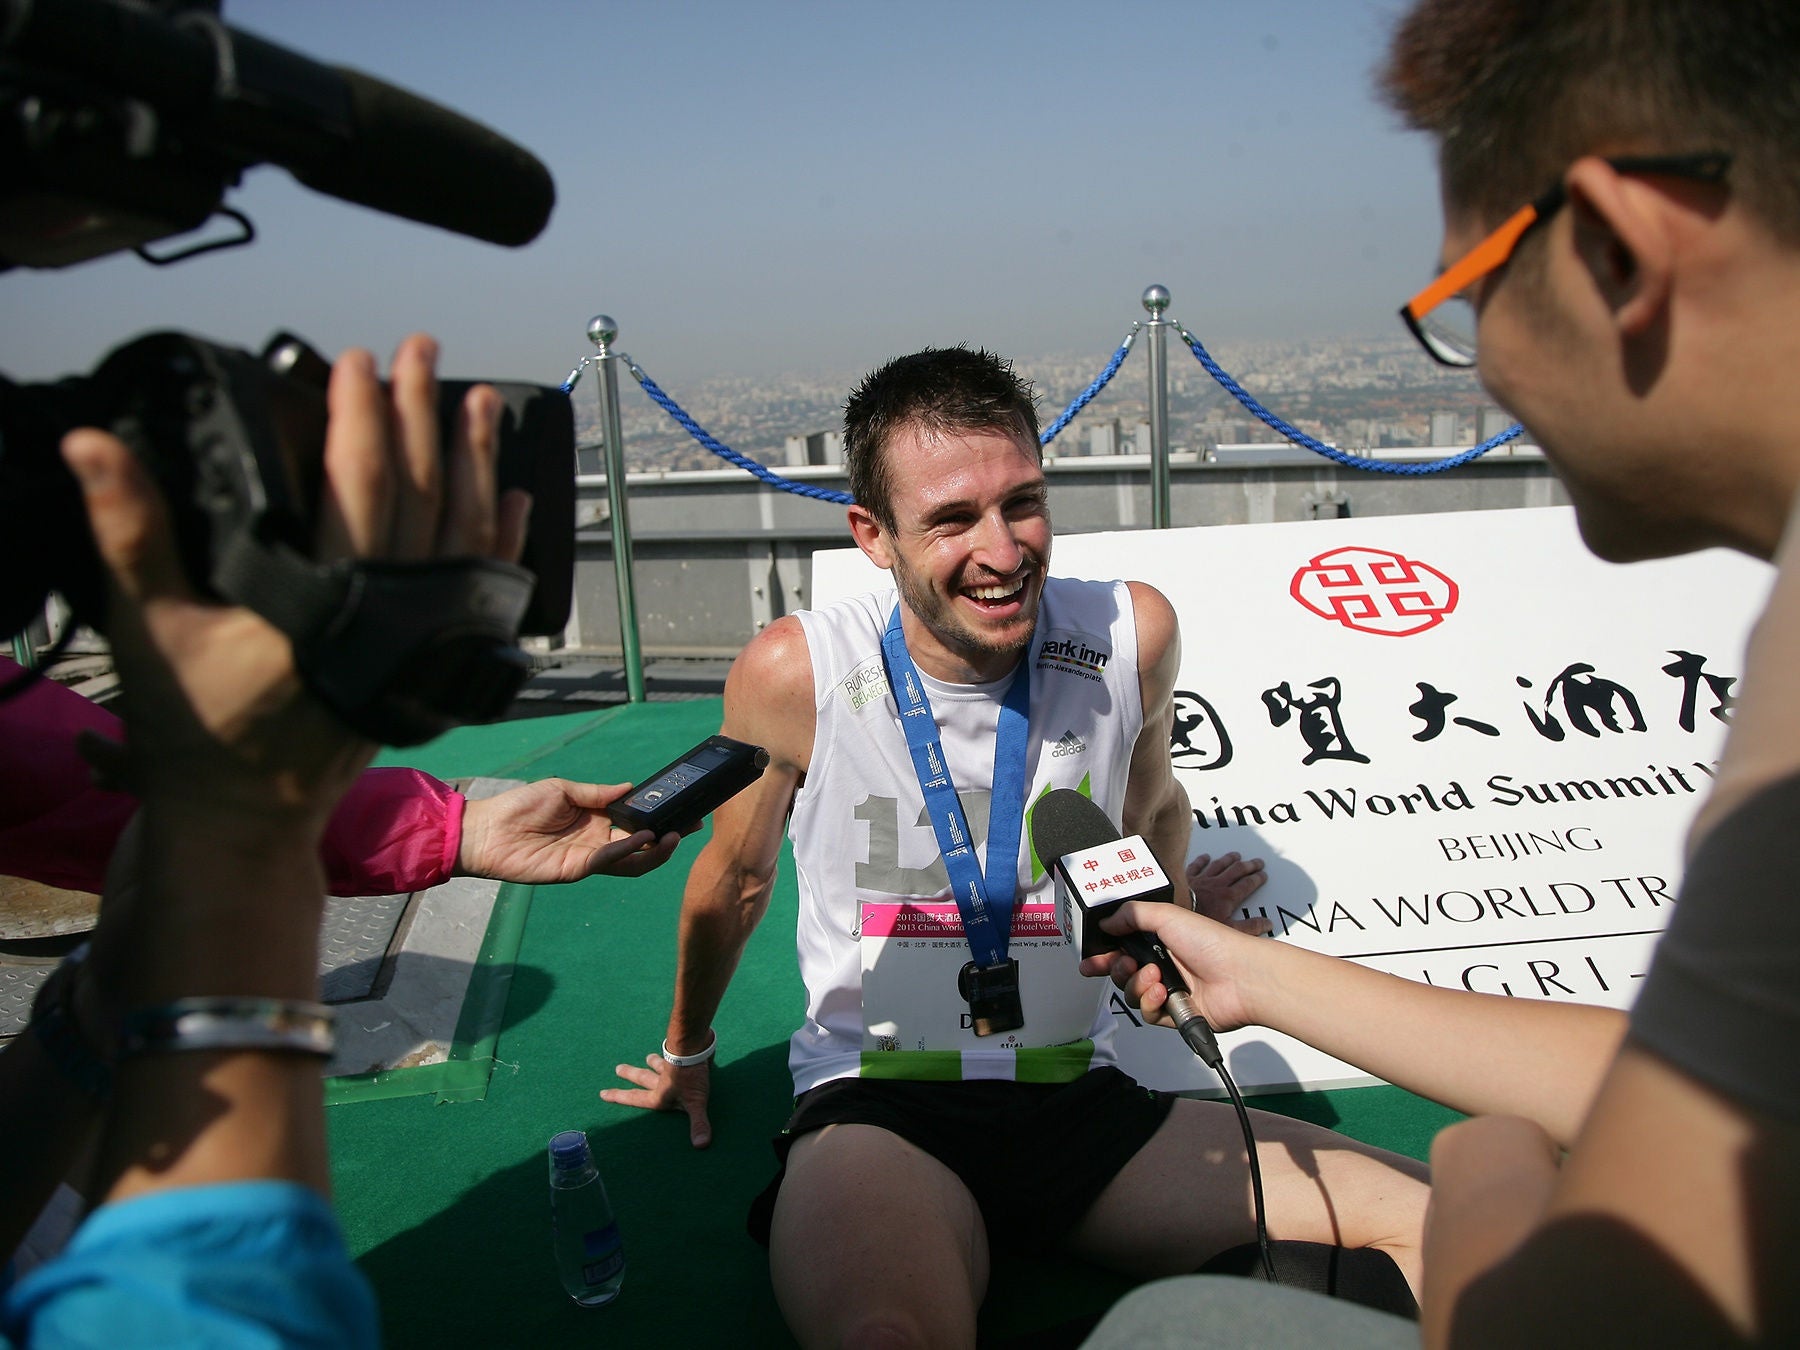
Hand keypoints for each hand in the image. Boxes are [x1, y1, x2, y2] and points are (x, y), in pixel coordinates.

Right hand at [64, 334, 523, 826]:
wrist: (247, 814)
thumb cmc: (196, 727)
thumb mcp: (150, 624)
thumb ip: (129, 530)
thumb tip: (91, 444)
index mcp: (324, 602)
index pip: (355, 486)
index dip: (358, 416)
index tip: (354, 359)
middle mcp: (388, 617)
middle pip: (420, 497)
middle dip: (421, 416)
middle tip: (422, 350)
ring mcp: (420, 642)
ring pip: (463, 536)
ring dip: (472, 465)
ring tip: (476, 402)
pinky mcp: (431, 662)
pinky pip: (480, 590)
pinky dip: (502, 540)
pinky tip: (515, 496)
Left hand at [457, 779, 683, 882]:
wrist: (486, 831)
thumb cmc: (520, 806)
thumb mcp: (563, 790)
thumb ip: (597, 793)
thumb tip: (631, 788)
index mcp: (597, 820)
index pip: (636, 821)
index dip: (659, 816)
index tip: (683, 807)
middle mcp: (598, 841)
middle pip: (642, 844)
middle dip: (669, 836)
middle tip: (693, 824)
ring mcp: (589, 858)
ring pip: (632, 860)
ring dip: (655, 851)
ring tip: (674, 836)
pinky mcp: (576, 870)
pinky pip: (608, 863)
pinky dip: (627, 852)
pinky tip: (642, 839)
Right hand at [600, 1052, 714, 1148]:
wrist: (694, 1047)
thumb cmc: (691, 1078)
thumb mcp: (695, 1103)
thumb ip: (698, 1123)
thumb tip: (700, 1145)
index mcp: (659, 1094)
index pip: (635, 1098)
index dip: (619, 1097)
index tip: (603, 1093)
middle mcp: (661, 1079)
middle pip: (643, 1077)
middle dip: (630, 1074)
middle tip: (618, 1068)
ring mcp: (670, 1065)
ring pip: (658, 1064)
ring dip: (652, 1062)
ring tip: (648, 1057)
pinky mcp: (681, 1054)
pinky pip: (674, 1054)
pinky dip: (671, 1052)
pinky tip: (672, 1048)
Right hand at [1078, 899, 1257, 1033]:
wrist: (1240, 977)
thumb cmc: (1213, 943)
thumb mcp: (1167, 915)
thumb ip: (1132, 914)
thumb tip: (1107, 921)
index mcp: (1161, 940)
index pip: (1123, 948)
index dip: (1104, 955)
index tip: (1090, 960)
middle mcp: (1164, 965)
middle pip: (1123, 973)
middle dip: (1117, 969)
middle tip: (1123, 964)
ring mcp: (1170, 990)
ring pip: (1132, 994)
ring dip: (1138, 985)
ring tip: (1156, 977)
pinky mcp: (1175, 1014)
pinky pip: (1148, 1013)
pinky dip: (1152, 1003)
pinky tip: (1163, 993)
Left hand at [1187, 851, 1271, 935]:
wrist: (1174, 910)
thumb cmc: (1199, 921)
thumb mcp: (1228, 929)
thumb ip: (1248, 927)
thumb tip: (1265, 925)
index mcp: (1228, 897)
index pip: (1247, 884)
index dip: (1257, 879)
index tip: (1262, 875)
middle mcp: (1216, 885)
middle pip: (1236, 871)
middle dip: (1248, 866)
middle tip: (1256, 862)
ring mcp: (1202, 880)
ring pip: (1219, 865)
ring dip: (1229, 859)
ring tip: (1236, 855)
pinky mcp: (1187, 878)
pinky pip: (1196, 866)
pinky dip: (1202, 860)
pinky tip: (1205, 857)